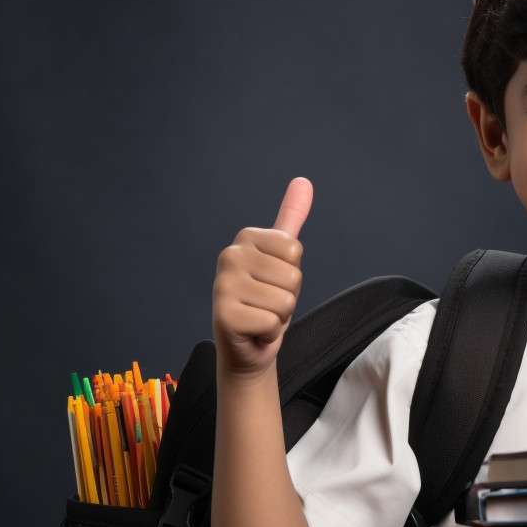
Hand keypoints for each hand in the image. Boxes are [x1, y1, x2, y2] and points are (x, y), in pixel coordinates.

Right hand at [212, 177, 313, 375]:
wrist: (247, 346)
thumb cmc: (265, 300)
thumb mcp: (282, 257)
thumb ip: (290, 218)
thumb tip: (303, 180)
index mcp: (245, 238)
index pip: (295, 250)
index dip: (292, 273)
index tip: (273, 282)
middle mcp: (229, 256)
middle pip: (292, 275)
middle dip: (287, 296)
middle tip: (266, 303)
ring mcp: (223, 285)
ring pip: (285, 300)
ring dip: (279, 316)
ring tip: (260, 315)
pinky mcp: (224, 316)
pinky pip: (272, 322)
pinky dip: (269, 332)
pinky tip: (253, 330)